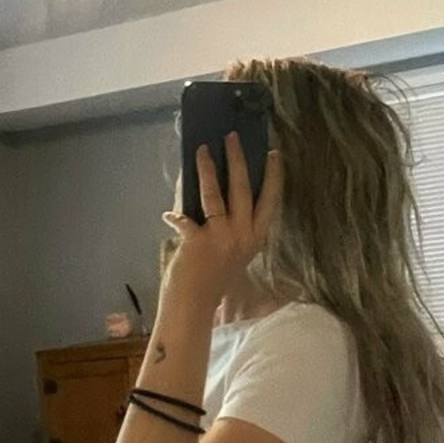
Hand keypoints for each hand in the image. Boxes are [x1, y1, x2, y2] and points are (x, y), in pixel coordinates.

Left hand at [161, 131, 282, 302]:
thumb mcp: (232, 252)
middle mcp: (243, 235)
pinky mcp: (198, 241)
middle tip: (231, 136)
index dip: (273, 177)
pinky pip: (185, 216)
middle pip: (243, 188)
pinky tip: (169, 213)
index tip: (274, 154)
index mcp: (255, 238)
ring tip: (202, 149)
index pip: (270, 201)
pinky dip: (176, 213)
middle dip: (238, 159)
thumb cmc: (213, 282)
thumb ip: (229, 228)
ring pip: (215, 194)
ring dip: (207, 170)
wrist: (193, 306)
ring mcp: (221, 237)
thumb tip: (213, 196)